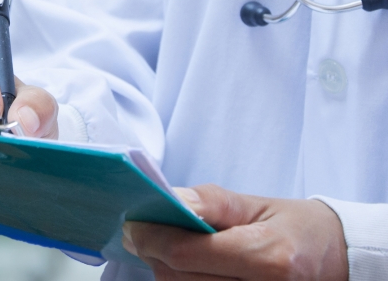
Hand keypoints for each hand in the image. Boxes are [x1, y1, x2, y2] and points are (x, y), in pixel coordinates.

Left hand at [123, 184, 348, 279]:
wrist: (339, 261)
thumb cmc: (297, 228)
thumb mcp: (255, 203)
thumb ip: (209, 201)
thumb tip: (168, 199)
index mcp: (269, 257)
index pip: (187, 253)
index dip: (151, 238)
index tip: (131, 225)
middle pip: (179, 277)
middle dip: (154, 253)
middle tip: (143, 232)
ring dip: (167, 271)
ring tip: (168, 248)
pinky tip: (185, 267)